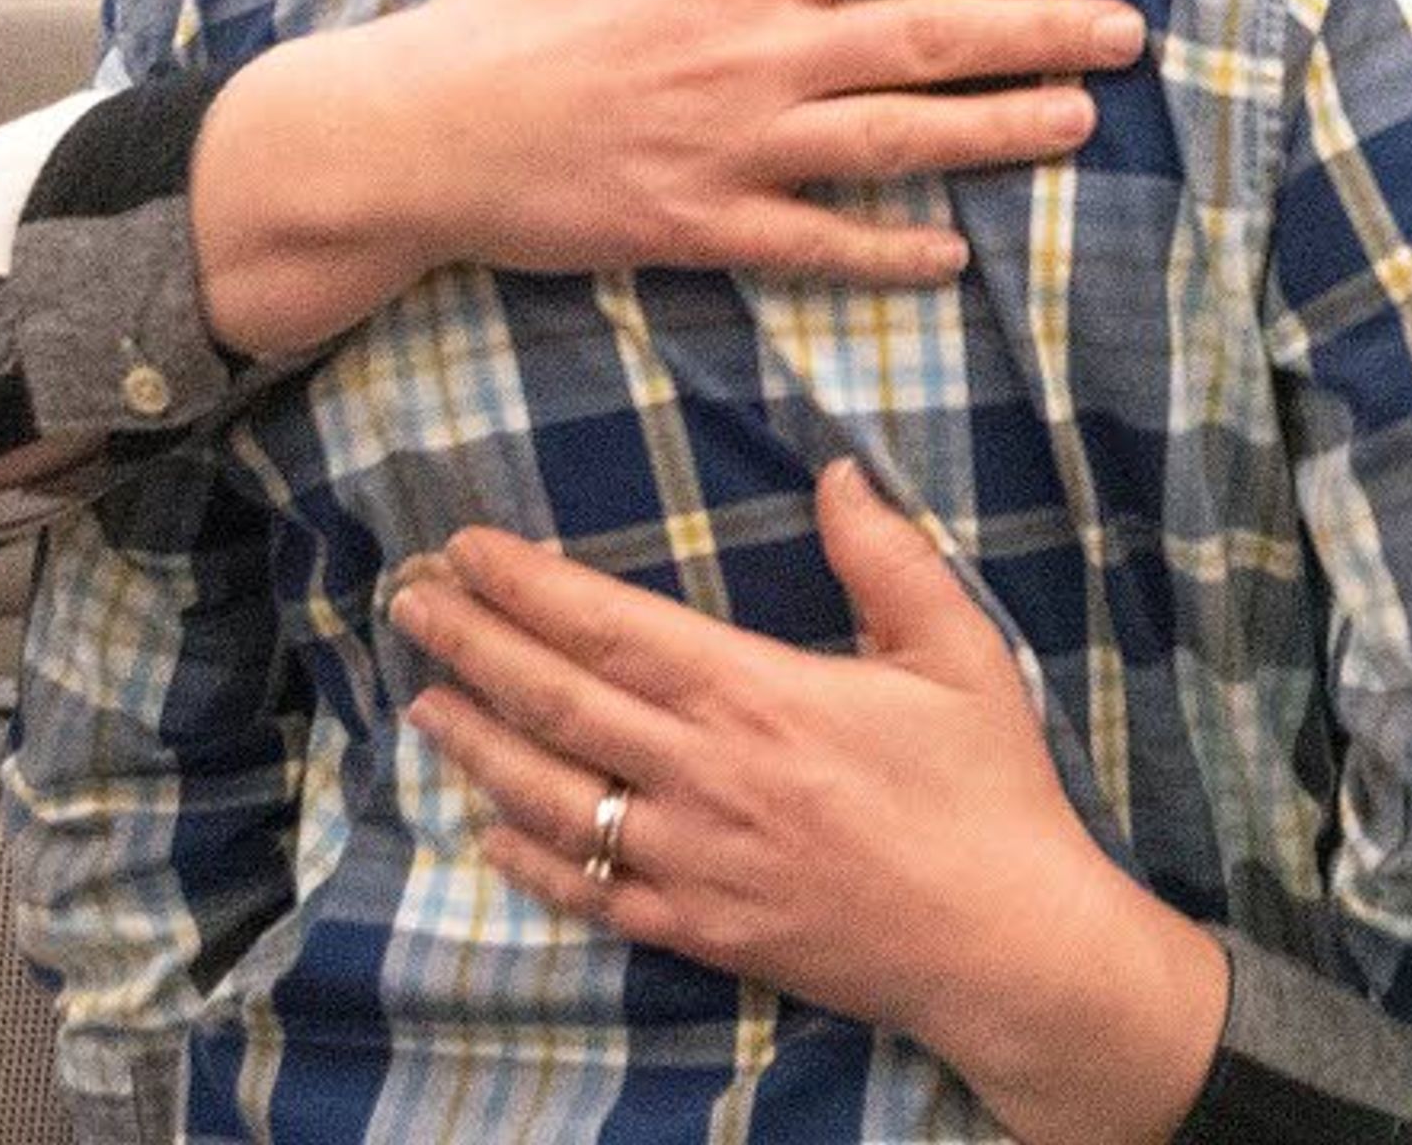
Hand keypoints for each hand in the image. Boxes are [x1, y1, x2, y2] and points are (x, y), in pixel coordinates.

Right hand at [193, 0, 1147, 355]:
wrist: (416, 135)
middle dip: (1037, 33)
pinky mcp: (705, 228)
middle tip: (1127, 32)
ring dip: (997, 134)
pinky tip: (956, 256)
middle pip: (926, 39)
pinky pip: (817, 244)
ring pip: (896, 142)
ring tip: (1080, 122)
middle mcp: (754, 57)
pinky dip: (889, 252)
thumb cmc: (506, 9)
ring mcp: (735, 149)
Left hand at [395, 460, 1225, 1144]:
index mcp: (758, 696)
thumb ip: (888, 558)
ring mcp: (691, 861)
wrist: (1002, 938)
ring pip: (552, 797)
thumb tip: (836, 473)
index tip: (469, 549)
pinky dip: (528, 860)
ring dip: (478, 746)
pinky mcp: (698, 931)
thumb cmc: (988, 787)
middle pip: (558, 702)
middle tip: (410, 601)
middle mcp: (703, 775)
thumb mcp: (958, 651)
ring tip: (425, 701)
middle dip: (474, 644)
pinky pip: (589, 893)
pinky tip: (489, 831)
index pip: (611, 627)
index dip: (529, 585)